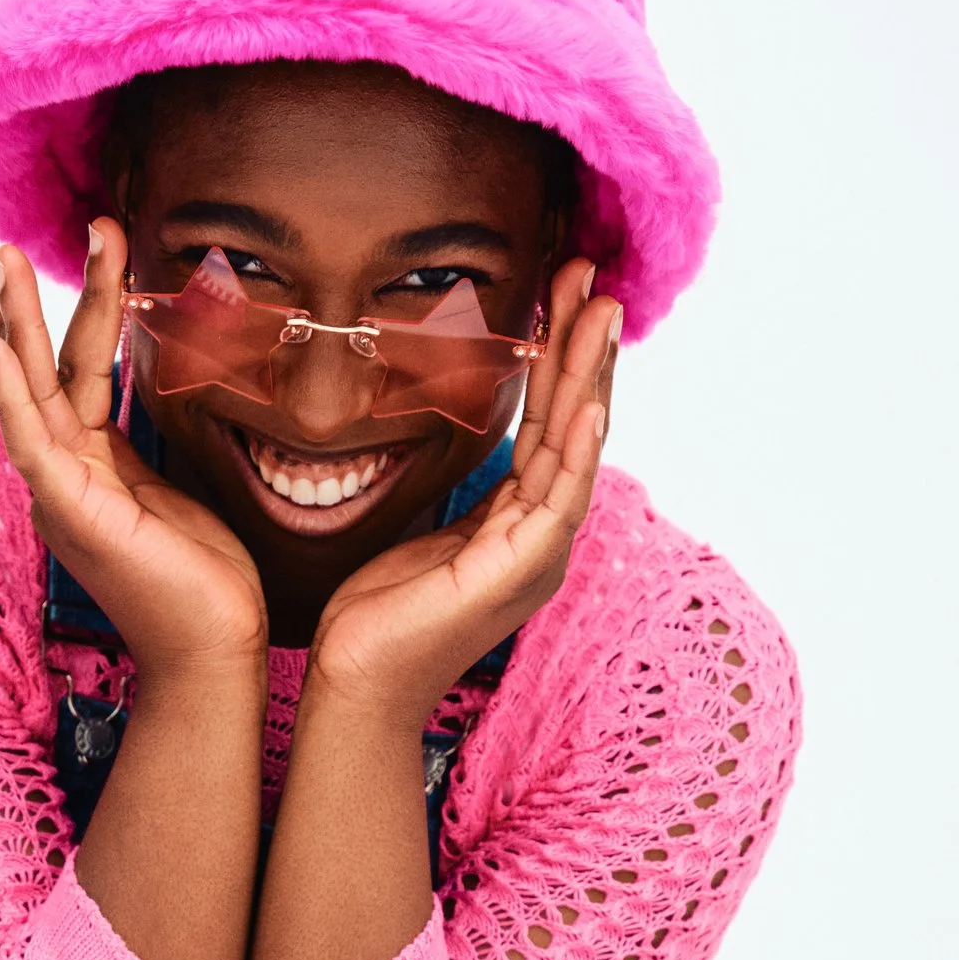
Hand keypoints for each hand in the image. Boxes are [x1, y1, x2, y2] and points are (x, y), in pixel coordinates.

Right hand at [0, 226, 267, 679]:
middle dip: (21, 303)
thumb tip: (171, 382)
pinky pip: (34, 445)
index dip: (85, 307)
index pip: (79, 371)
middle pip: (41, 372)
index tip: (93, 246)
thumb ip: (159, 438)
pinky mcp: (74, 515)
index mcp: (92, 465)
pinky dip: (11, 396)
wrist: (217, 651)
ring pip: (31, 394)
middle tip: (0, 244)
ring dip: (12, 324)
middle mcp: (66, 475)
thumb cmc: (207, 580)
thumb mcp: (183, 487)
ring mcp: (64, 494)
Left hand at [307, 260, 622, 724]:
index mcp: (521, 524)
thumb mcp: (422, 528)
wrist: (355, 683)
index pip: (550, 423)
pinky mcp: (518, 575)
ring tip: (602, 313)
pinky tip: (587, 407)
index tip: (562, 291)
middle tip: (593, 276)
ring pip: (574, 449)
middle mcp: (542, 536)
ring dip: (590, 378)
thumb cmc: (376, 614)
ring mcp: (537, 556)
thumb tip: (444, 423)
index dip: (559, 356)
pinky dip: (576, 451)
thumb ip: (453, 484)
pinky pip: (558, 502)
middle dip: (585, 347)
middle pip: (574, 424)